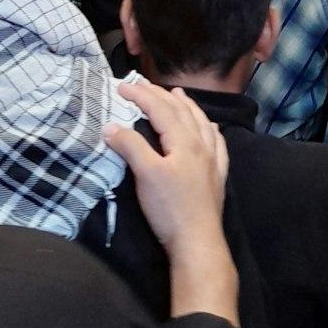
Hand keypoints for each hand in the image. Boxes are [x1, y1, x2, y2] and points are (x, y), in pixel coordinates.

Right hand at [105, 81, 237, 322]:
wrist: (197, 243)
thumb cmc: (170, 208)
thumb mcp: (145, 174)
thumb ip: (130, 146)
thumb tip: (111, 126)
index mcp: (183, 141)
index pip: (160, 109)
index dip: (141, 95)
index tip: (122, 86)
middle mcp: (201, 145)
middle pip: (181, 112)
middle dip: (161, 95)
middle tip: (144, 85)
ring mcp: (211, 161)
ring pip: (201, 123)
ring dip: (187, 106)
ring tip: (178, 94)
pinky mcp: (216, 178)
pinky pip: (217, 144)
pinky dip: (209, 130)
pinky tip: (210, 128)